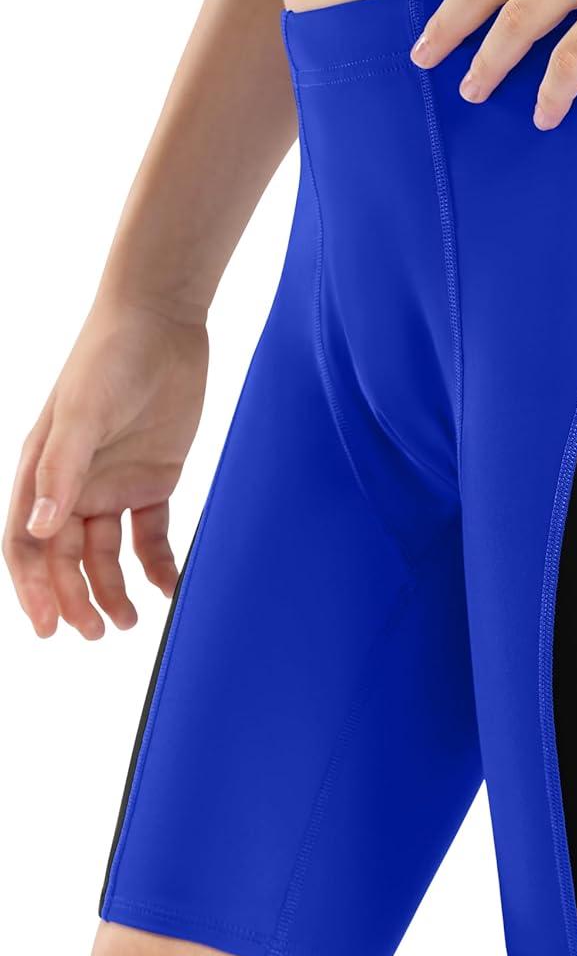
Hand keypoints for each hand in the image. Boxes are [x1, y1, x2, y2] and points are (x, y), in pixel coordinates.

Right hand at [4, 297, 208, 638]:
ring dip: (113, 590)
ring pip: (106, 553)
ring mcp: (113, 483)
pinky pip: (151, 533)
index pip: (28, 543)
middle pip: (67, 558)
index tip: (49, 627)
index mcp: (41, 471)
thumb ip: (62, 471)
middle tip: (98, 634)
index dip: (33, 587)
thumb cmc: (108, 359)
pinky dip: (157, 564)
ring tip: (130, 622)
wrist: (162, 322)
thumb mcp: (82, 414)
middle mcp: (72, 484)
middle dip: (76, 598)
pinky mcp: (154, 478)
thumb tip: (42, 530)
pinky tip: (168, 588)